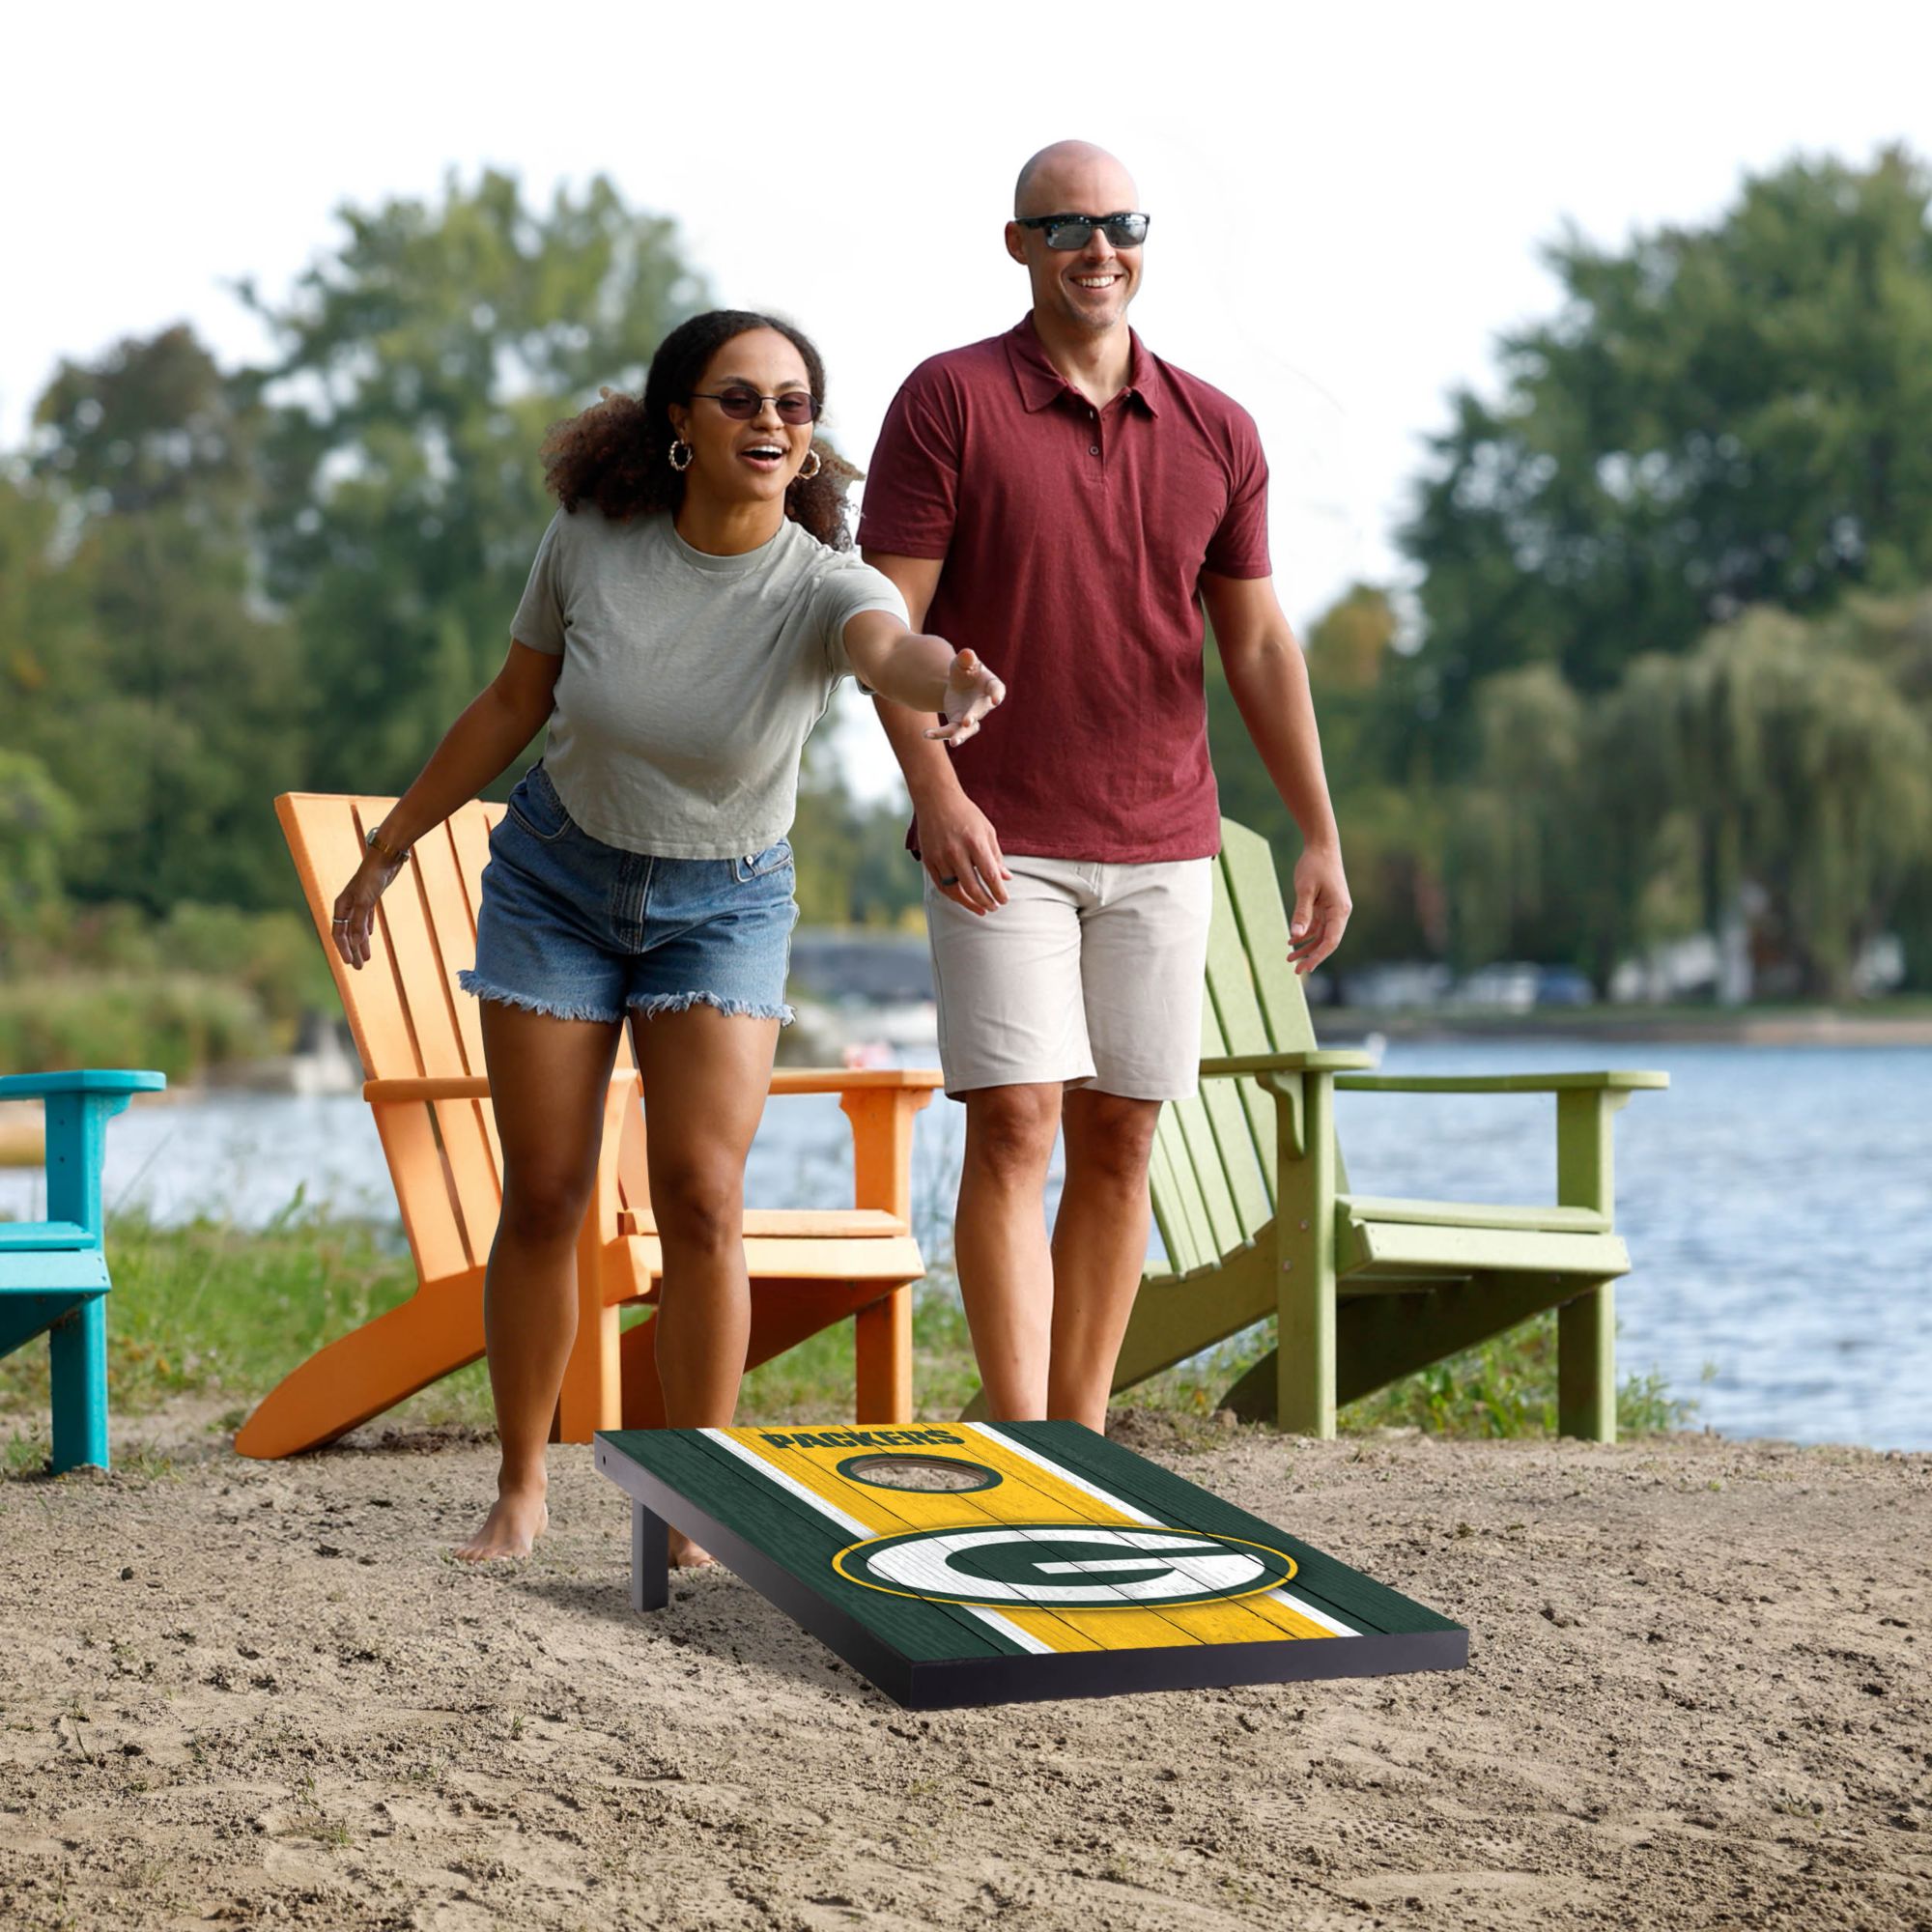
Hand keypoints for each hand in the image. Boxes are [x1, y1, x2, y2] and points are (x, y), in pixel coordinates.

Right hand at [331, 851, 404, 969]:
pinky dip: (366, 929)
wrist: (385, 857)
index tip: (350, 963)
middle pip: (347, 933)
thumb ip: (359, 922)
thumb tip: (355, 943)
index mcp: (341, 905)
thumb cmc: (373, 877)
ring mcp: (359, 901)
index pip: (339, 933)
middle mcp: (348, 904)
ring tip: (366, 958)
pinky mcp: (370, 898)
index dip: (344, 949)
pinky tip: (369, 936)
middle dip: (352, 950)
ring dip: (361, 943)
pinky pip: (366, 918)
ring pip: (357, 927)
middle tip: (359, 968)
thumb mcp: (366, 901)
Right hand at [918, 790, 1011, 915]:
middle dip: (986, 901)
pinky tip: (963, 899)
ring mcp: (940, 857)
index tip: (1004, 900)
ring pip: (955, 890)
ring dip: (969, 903)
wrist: (936, 799)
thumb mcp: (987, 830)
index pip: (989, 875)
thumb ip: (996, 856)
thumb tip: (1006, 878)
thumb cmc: (966, 814)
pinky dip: (953, 895)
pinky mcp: (928, 860)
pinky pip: (941, 885)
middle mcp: (956, 851)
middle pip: (972, 887)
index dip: (998, 892)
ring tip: (981, 909)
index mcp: (974, 842)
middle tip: (994, 907)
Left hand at [925, 648, 1005, 746]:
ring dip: (961, 736)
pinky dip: (939, 734)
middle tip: (967, 722)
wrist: (957, 684)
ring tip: (953, 742)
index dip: (997, 694)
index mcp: (990, 685)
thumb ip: (966, 658)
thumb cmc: (965, 670)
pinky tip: (926, 734)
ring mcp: (971, 717)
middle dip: (973, 717)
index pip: (997, 689)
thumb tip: (967, 653)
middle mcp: (983, 704)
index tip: (996, 699)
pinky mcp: (958, 724)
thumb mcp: (963, 662)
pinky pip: (950, 731)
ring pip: (968, 730)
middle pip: (980, 712)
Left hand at [1287, 844, 1350, 975]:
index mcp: (1339, 910)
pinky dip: (1305, 933)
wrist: (1321, 846)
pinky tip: (1291, 940)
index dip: (1319, 956)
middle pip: (1327, 941)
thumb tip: (1295, 936)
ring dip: (1306, 946)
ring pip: (1321, 935)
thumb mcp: (1305, 890)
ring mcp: (1333, 909)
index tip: (1305, 968)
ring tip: (1289, 958)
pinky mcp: (1325, 905)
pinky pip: (1317, 925)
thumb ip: (1301, 913)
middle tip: (1295, 971)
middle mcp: (1339, 912)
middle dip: (1312, 956)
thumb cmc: (1314, 865)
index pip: (1331, 940)